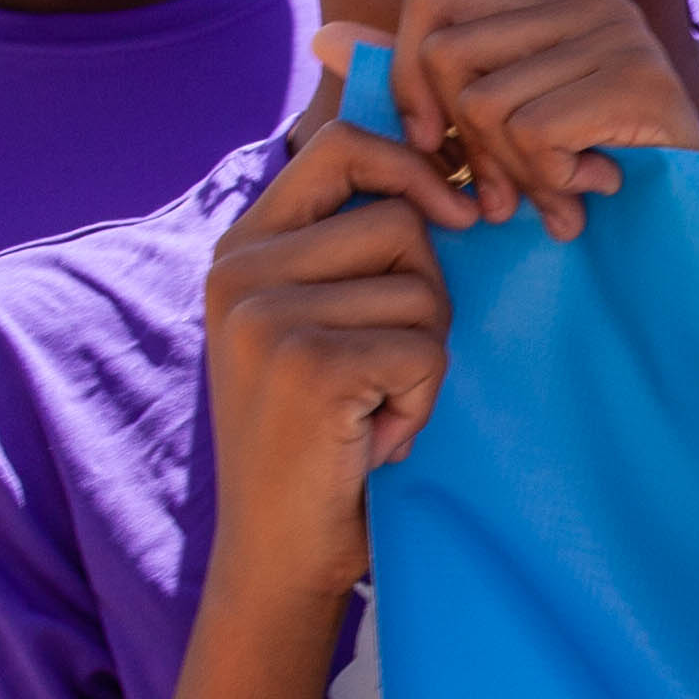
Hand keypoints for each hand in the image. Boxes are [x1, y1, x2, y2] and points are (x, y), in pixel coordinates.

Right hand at [205, 94, 474, 605]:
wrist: (277, 553)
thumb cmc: (319, 439)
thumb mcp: (317, 325)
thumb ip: (350, 251)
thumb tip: (451, 175)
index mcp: (243, 247)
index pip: (340, 145)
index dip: (414, 166)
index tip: (457, 217)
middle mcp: (241, 270)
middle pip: (400, 221)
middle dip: (428, 295)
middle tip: (390, 368)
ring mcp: (266, 315)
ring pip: (421, 288)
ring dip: (425, 358)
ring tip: (375, 408)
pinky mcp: (308, 365)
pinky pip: (424, 349)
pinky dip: (422, 400)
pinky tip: (376, 437)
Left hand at [389, 0, 698, 239]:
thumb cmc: (600, 185)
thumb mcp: (500, 136)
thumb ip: (420, 85)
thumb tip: (327, 40)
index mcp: (552, 7)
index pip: (431, 6)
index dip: (409, 83)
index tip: (432, 152)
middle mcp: (588, 7)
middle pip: (449, 57)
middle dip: (461, 146)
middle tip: (500, 198)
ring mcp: (620, 38)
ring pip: (487, 104)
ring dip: (514, 176)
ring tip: (557, 202)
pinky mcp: (641, 83)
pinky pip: (534, 132)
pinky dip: (550, 180)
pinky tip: (590, 192)